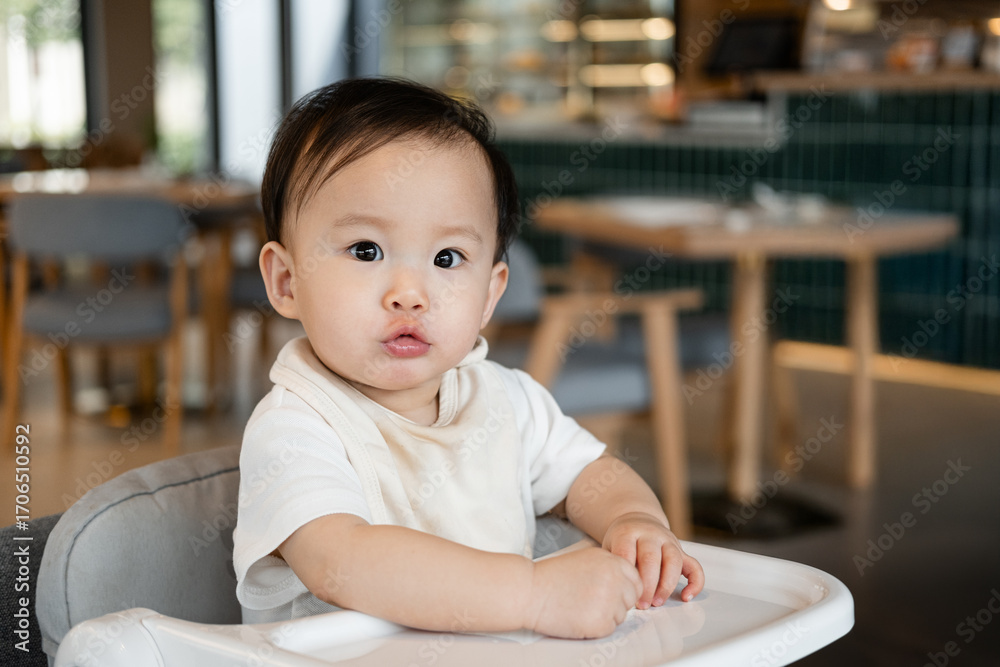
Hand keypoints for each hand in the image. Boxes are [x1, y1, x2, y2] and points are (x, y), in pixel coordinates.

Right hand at [524, 546, 641, 638]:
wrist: (530, 591)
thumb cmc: (553, 576)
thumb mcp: (586, 560)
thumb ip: (609, 568)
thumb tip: (628, 586)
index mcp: (612, 561)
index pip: (635, 580)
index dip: (623, 589)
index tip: (610, 593)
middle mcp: (615, 578)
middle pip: (631, 598)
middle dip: (616, 603)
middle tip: (591, 601)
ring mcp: (610, 601)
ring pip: (620, 615)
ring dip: (605, 615)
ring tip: (580, 607)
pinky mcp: (601, 622)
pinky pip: (609, 629)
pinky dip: (595, 627)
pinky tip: (577, 616)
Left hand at [602, 512, 704, 608]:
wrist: (637, 520)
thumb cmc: (621, 539)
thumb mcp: (610, 545)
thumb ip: (613, 562)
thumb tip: (613, 589)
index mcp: (628, 532)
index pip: (627, 551)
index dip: (627, 572)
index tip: (625, 590)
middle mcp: (650, 535)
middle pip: (651, 558)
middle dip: (647, 585)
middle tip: (641, 604)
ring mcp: (668, 541)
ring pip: (674, 561)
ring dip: (666, 585)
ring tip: (657, 602)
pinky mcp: (681, 551)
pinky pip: (694, 566)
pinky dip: (695, 583)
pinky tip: (686, 597)